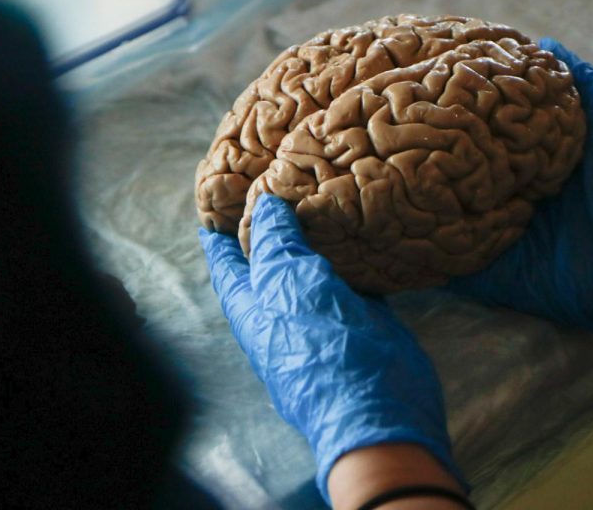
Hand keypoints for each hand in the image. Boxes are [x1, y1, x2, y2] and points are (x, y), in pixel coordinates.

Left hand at [199, 195, 462, 504]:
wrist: (376, 402)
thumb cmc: (318, 343)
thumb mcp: (286, 279)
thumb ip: (273, 241)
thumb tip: (263, 205)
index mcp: (253, 309)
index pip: (228, 266)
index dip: (220, 237)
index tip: (216, 208)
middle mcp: (285, 315)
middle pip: (272, 266)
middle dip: (272, 232)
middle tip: (276, 189)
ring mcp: (326, 321)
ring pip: (316, 271)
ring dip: (318, 240)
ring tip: (320, 199)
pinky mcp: (365, 322)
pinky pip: (356, 280)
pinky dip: (357, 256)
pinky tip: (365, 232)